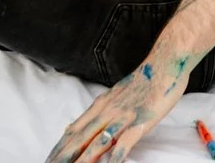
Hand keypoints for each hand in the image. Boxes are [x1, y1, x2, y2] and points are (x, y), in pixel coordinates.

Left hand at [45, 59, 188, 162]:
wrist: (165, 62)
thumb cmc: (144, 79)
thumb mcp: (116, 94)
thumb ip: (100, 111)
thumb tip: (80, 125)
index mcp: (100, 105)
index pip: (73, 130)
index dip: (59, 147)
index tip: (48, 159)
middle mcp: (107, 111)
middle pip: (79, 139)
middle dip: (63, 157)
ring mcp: (122, 116)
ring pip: (96, 143)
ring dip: (82, 160)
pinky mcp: (139, 121)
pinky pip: (124, 143)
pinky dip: (115, 157)